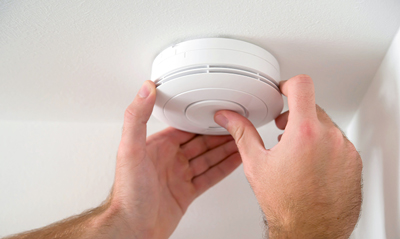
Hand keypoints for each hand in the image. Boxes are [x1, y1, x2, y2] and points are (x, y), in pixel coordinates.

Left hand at [101, 80, 241, 237]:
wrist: (133, 228)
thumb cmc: (128, 194)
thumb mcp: (130, 149)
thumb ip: (136, 118)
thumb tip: (145, 89)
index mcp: (157, 147)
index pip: (185, 127)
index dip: (202, 119)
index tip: (216, 111)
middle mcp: (169, 160)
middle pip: (200, 142)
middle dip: (219, 134)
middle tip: (237, 125)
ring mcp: (179, 177)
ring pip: (208, 158)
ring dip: (225, 149)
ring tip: (242, 140)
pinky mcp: (186, 192)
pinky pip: (210, 176)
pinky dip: (224, 168)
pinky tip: (235, 160)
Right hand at [214, 75, 361, 237]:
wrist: (310, 231)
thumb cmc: (285, 204)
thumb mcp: (256, 163)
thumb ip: (242, 133)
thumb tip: (228, 117)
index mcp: (304, 133)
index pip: (302, 86)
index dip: (289, 84)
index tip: (283, 91)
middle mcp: (330, 138)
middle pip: (313, 107)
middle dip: (296, 115)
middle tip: (283, 132)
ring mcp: (345, 150)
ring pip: (326, 126)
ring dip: (311, 132)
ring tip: (297, 153)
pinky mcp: (354, 163)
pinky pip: (339, 143)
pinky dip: (325, 147)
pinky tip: (312, 165)